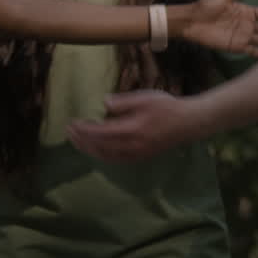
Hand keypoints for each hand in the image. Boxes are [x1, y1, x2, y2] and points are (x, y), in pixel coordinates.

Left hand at [68, 90, 201, 161]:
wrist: (189, 123)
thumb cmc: (167, 107)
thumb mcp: (145, 97)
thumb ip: (123, 101)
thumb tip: (104, 103)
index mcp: (131, 129)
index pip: (100, 133)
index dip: (84, 130)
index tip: (72, 123)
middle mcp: (131, 146)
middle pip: (99, 147)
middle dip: (82, 141)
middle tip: (69, 132)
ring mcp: (136, 154)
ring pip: (106, 156)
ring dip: (89, 150)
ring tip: (77, 141)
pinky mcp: (141, 157)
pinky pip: (116, 160)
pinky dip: (102, 156)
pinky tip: (97, 150)